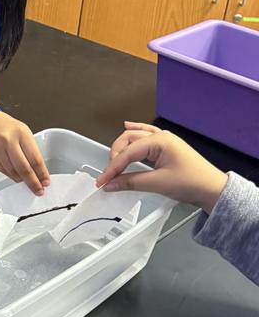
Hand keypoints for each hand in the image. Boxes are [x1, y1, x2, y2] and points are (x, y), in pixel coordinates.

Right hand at [0, 110, 49, 193]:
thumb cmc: (3, 126)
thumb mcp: (21, 131)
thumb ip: (29, 149)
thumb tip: (38, 170)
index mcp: (20, 132)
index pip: (35, 158)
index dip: (42, 173)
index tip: (46, 182)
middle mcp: (7, 141)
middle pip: (24, 168)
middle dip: (33, 182)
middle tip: (38, 190)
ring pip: (13, 172)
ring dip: (22, 180)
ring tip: (27, 183)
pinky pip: (3, 171)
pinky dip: (12, 176)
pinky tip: (16, 177)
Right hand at [96, 123, 227, 212]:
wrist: (213, 189)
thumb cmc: (194, 182)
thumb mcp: (159, 184)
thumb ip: (131, 182)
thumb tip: (112, 183)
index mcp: (160, 141)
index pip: (128, 152)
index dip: (113, 167)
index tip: (103, 180)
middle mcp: (161, 137)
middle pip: (128, 140)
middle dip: (115, 157)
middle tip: (109, 175)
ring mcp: (164, 140)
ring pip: (135, 137)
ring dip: (122, 148)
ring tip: (113, 162)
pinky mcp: (166, 147)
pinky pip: (146, 135)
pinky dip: (134, 133)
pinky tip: (127, 127)